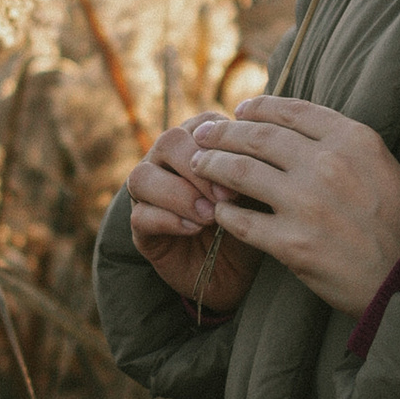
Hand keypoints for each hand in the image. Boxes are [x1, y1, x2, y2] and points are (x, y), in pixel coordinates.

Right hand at [127, 115, 264, 316]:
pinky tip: (194, 229)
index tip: (249, 170)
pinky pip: (141, 215)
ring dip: (179, 194)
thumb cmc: (249, 223)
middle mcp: (167, 161)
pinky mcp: (141, 226)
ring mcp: (149, 192)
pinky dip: (169, 220)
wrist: (236, 271)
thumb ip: (252, 173)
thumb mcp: (258, 195)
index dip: (222, 145)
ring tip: (209, 216)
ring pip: (143, 177)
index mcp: (200, 144)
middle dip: (197, 167)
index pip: (203, 126)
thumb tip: (253, 159)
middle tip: (225, 197)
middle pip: (168, 142)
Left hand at [186, 98, 399, 312]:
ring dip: (212, 166)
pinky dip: (224, 214)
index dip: (257, 107)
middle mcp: (328, 164)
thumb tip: (297, 130)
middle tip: (203, 135)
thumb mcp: (381, 166)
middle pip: (257, 137)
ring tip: (199, 166)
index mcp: (353, 139)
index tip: (239, 110)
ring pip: (240, 171)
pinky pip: (241, 221)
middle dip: (223, 132)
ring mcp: (307, 203)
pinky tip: (218, 212)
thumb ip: (343, 145)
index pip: (291, 110)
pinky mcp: (292, 243)